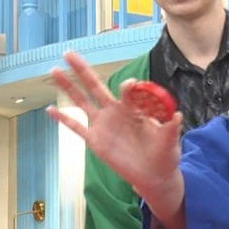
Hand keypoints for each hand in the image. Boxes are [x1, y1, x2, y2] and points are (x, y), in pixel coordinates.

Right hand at [47, 51, 184, 207]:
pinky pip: (76, 127)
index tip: (131, 85)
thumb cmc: (164, 154)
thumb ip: (170, 128)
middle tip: (69, 53)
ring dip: (67, 87)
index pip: (127, 91)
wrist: (154, 174)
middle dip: (82, 70)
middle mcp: (115, 111)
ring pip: (81, 101)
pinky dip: (62, 119)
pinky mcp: (95, 140)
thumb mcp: (170, 141)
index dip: (128, 86)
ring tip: (54, 71)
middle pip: (95, 86)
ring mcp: (103, 125)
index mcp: (134, 108)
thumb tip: (178, 115)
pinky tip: (49, 109)